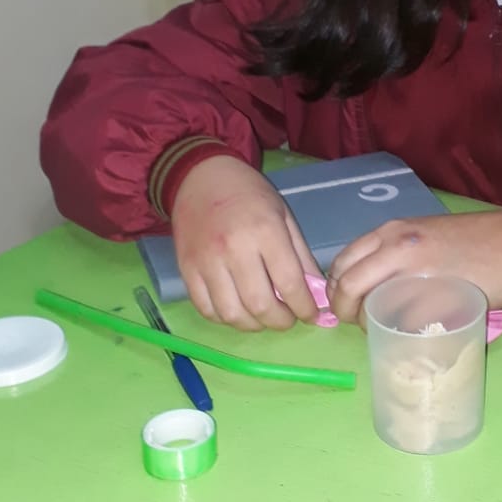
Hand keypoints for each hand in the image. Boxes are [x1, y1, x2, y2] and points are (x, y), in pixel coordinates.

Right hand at [171, 156, 318, 330]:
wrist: (200, 176)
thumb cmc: (248, 194)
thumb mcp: (283, 216)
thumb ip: (301, 256)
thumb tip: (316, 295)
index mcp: (265, 231)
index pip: (289, 284)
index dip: (305, 308)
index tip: (311, 315)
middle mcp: (234, 248)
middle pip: (260, 305)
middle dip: (281, 322)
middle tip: (288, 319)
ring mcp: (206, 261)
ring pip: (232, 314)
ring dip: (254, 325)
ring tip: (264, 318)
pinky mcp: (186, 269)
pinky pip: (206, 309)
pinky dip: (225, 319)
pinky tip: (238, 311)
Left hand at [327, 211, 501, 324]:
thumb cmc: (471, 240)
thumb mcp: (423, 235)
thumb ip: (394, 253)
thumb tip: (369, 282)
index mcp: (391, 232)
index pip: (343, 261)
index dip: (336, 287)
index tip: (343, 301)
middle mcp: (396, 248)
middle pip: (348, 286)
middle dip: (342, 310)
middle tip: (353, 322)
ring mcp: (414, 274)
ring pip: (370, 307)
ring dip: (367, 324)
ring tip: (379, 328)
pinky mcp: (435, 298)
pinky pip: (402, 322)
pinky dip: (396, 331)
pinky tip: (405, 333)